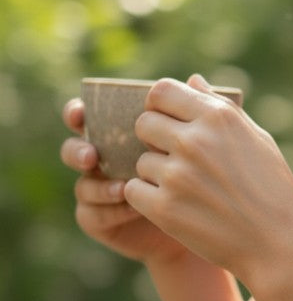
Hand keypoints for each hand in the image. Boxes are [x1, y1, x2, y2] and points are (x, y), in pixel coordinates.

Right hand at [60, 97, 193, 265]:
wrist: (209, 221)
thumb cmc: (205, 176)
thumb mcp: (206, 142)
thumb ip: (197, 112)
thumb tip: (195, 78)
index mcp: (121, 135)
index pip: (93, 117)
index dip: (81, 111)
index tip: (84, 110)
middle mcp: (105, 160)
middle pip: (76, 148)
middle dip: (78, 149)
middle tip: (92, 154)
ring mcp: (100, 191)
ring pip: (83, 184)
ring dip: (97, 185)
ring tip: (121, 187)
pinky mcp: (102, 221)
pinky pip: (92, 215)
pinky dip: (108, 211)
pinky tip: (130, 208)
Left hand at [124, 75, 292, 290]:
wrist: (281, 244)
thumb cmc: (274, 189)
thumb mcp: (257, 139)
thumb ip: (219, 108)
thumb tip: (192, 80)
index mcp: (219, 118)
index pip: (161, 91)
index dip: (159, 106)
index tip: (167, 122)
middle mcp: (195, 140)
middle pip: (143, 124)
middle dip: (154, 140)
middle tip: (177, 161)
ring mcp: (177, 174)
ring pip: (140, 162)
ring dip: (156, 175)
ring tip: (189, 192)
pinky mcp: (164, 208)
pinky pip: (134, 191)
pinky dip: (149, 200)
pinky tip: (178, 208)